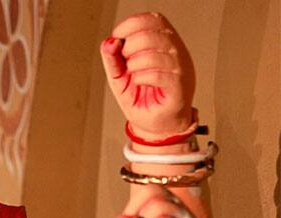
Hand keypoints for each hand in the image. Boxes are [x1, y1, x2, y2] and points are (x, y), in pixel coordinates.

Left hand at [100, 12, 194, 138]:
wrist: (155, 126)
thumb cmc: (142, 99)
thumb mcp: (119, 77)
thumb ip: (112, 59)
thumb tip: (108, 42)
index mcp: (164, 45)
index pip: (155, 20)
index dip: (133, 23)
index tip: (117, 35)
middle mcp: (176, 54)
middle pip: (155, 34)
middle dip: (131, 45)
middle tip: (125, 60)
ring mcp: (180, 70)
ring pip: (158, 54)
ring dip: (136, 62)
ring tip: (132, 73)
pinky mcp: (179, 88)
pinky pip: (161, 75)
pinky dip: (144, 76)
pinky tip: (139, 81)